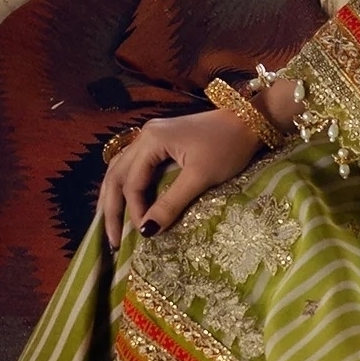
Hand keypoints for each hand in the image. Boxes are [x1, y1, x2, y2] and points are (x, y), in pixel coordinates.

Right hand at [97, 109, 265, 248]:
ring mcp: (151, 135)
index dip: (134, 210)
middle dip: (112, 208)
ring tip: (110, 223)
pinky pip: (134, 165)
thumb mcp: (200, 178)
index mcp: (151, 140)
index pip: (132, 182)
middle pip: (116, 174)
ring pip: (121, 168)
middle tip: (110, 240)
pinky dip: (127, 185)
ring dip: (115, 196)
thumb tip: (147, 231)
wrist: (250, 121)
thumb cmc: (228, 147)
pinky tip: (125, 200)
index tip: (142, 235)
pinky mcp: (161, 139)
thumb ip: (171, 203)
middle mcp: (144, 135)